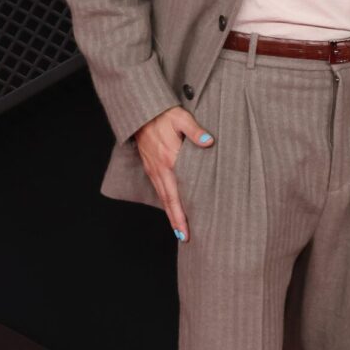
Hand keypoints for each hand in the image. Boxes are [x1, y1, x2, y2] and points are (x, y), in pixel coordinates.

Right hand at [134, 106, 213, 241]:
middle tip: (184, 237)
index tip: (186, 230)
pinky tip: (172, 207)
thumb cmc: (163, 114)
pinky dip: (166, 201)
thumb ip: (195, 130)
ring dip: (171, 213)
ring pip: (163, 196)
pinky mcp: (151, 166)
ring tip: (179, 229)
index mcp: (168, 161)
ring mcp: (153, 169)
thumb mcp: (181, 118)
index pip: (176, 194)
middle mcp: (159, 169)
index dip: (181, 214)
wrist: (141, 111)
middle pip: (168, 201)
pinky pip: (159, 188)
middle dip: (176, 221)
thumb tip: (209, 141)